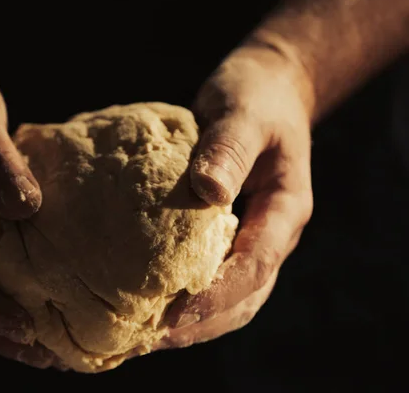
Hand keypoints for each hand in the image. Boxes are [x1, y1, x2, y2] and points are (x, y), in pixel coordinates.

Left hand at [162, 44, 314, 346]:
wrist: (265, 91)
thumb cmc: (257, 98)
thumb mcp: (245, 113)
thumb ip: (229, 148)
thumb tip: (206, 192)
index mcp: (284, 209)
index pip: (256, 265)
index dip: (219, 294)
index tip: (176, 313)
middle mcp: (270, 232)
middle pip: (245, 296)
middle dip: (202, 323)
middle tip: (151, 338)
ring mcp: (249, 235)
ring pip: (230, 295)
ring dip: (192, 320)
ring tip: (144, 335)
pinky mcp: (225, 232)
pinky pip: (210, 273)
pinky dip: (183, 294)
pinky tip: (148, 301)